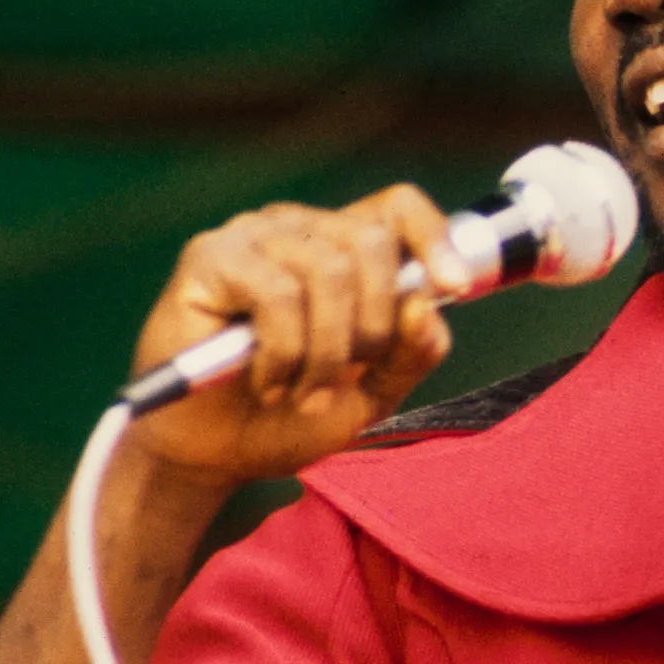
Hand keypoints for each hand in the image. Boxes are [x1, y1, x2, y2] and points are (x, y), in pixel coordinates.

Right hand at [123, 184, 471, 487]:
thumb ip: (413, 351)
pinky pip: (278, 293)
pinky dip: (284, 353)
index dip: (434, 238)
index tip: (453, 288)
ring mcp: (253, 237)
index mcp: (343, 248)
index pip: (398, 208)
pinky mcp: (210, 258)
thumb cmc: (290, 415)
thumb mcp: (373, 393)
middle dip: (372, 325)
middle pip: (372, 242)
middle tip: (343, 378)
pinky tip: (267, 382)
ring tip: (302, 393)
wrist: (214, 455)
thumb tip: (426, 304)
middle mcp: (300, 229)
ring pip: (329, 271)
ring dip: (326, 352)